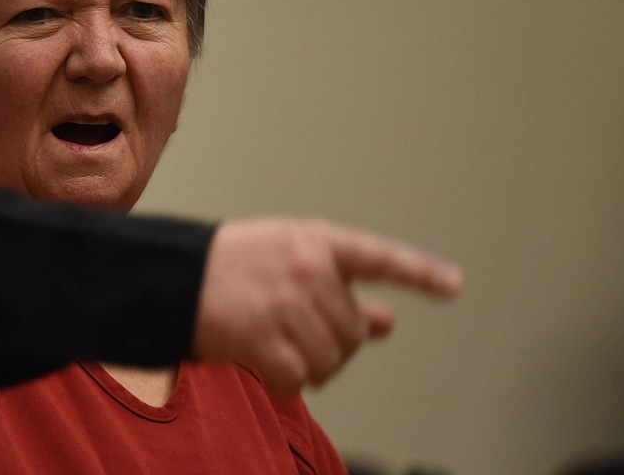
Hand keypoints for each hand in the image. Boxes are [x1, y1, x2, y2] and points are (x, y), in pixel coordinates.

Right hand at [191, 218, 461, 395]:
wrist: (170, 277)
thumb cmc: (229, 266)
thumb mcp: (287, 259)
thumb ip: (339, 286)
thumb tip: (386, 320)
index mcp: (316, 242)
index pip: (378, 256)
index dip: (418, 272)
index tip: (453, 284)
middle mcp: (307, 269)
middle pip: (353, 329)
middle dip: (335, 343)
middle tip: (301, 336)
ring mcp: (286, 304)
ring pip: (331, 359)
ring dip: (310, 366)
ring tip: (281, 348)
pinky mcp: (263, 338)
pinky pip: (298, 379)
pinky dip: (285, 381)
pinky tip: (266, 366)